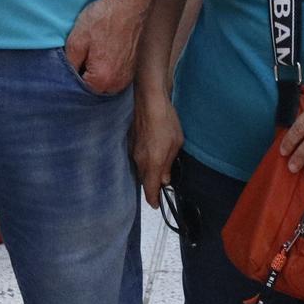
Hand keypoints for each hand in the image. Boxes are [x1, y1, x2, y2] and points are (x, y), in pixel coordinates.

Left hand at [63, 0, 147, 94]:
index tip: (72, 60)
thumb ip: (69, 65)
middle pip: (91, 90)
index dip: (71, 76)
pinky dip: (105, 69)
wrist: (128, 5)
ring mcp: (126, 78)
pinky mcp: (131, 70)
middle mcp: (117, 84)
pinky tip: (102, 52)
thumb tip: (65, 78)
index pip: (77, 91)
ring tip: (93, 52)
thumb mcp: (76, 41)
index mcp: (101, 80)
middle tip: (81, 55)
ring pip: (102, 84)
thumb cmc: (103, 20)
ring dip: (95, 73)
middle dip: (83, 76)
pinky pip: (113, 77)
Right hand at [132, 89, 183, 206]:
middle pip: (144, 180)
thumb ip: (169, 164)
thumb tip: (164, 178)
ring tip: (158, 161)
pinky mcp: (128, 142)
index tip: (157, 205)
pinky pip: (135, 157)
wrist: (148, 98)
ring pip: (139, 168)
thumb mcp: (176, 143)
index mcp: (152, 163)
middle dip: (152, 183)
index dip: (153, 200)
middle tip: (162, 180)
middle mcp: (139, 160)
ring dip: (147, 170)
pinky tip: (151, 149)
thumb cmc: (165, 120)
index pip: (150, 190)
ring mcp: (131, 151)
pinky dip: (142, 159)